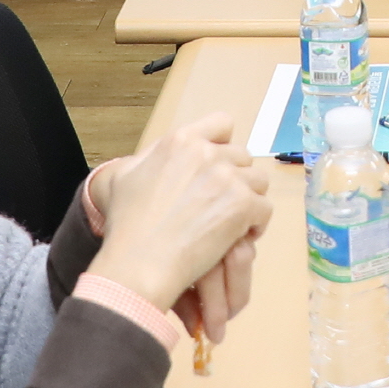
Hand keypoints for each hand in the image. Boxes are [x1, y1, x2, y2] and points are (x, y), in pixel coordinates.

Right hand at [89, 113, 272, 327]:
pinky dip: (255, 225)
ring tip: (230, 223)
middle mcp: (206, 152)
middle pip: (243, 156)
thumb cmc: (127, 227)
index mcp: (180, 140)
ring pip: (258, 181)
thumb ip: (150, 157)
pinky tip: (236, 238)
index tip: (217, 168)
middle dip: (236, 179)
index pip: (222, 124)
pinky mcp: (242, 205)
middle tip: (220, 205)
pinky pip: (264, 209)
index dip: (223, 146)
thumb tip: (163, 155)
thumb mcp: (124, 176)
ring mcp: (226, 177)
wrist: (139, 263)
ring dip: (248, 201)